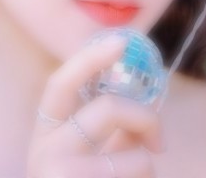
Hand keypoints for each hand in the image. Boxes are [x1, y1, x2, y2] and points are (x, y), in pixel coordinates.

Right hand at [27, 37, 163, 177]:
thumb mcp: (84, 157)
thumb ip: (106, 131)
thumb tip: (143, 107)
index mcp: (45, 133)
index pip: (60, 83)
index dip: (89, 58)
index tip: (122, 40)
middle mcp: (47, 153)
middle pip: (110, 108)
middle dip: (144, 116)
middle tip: (160, 139)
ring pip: (136, 157)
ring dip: (146, 169)